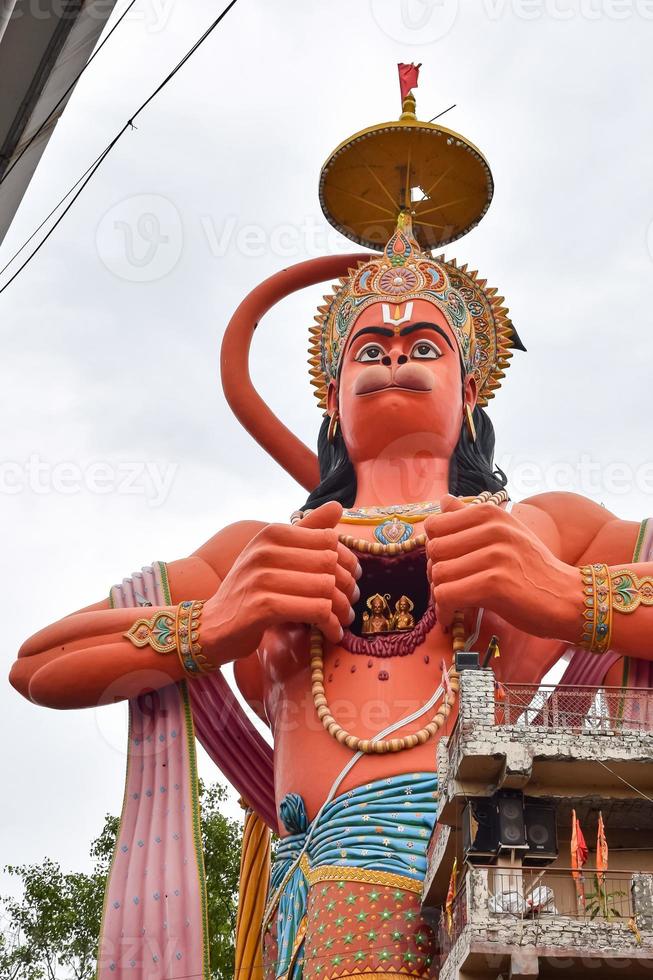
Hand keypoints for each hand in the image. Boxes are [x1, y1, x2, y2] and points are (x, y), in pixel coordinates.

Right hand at [201, 502, 360, 663]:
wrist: (212, 626)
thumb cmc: (250, 590)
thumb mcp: (274, 555)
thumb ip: (306, 530)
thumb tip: (337, 505)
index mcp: (271, 533)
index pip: (328, 540)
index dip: (346, 561)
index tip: (349, 579)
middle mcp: (265, 551)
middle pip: (329, 563)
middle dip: (346, 586)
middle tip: (349, 603)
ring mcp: (261, 578)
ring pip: (325, 587)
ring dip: (341, 609)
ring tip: (342, 619)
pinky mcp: (263, 607)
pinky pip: (314, 610)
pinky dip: (329, 624)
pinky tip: (331, 632)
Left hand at [425, 494, 581, 640]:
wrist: (569, 598)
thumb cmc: (534, 569)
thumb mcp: (506, 533)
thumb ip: (471, 517)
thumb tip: (443, 499)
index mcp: (490, 513)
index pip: (435, 525)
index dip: (433, 549)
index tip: (444, 565)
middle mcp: (493, 528)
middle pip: (434, 550)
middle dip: (433, 573)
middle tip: (447, 588)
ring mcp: (496, 555)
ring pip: (438, 574)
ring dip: (439, 595)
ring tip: (451, 604)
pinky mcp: (496, 584)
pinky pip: (448, 595)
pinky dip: (444, 610)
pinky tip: (451, 616)